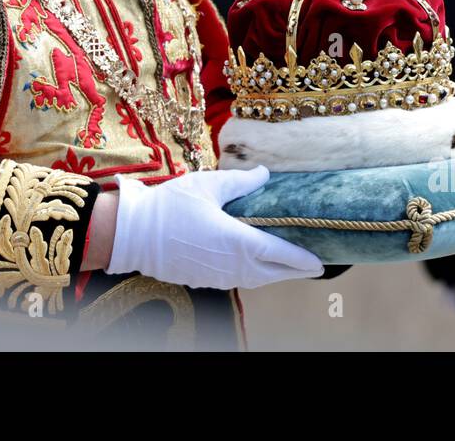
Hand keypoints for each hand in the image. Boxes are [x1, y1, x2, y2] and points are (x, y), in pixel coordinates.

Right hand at [106, 166, 323, 289]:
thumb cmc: (170, 206)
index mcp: (238, 242)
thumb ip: (241, 182)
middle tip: (313, 265)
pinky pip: (238, 281)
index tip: (321, 261)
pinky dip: (254, 275)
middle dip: (295, 270)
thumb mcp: (208, 184)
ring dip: (274, 275)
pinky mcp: (205, 280)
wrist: (133, 234)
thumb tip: (265, 174)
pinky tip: (254, 265)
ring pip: (256, 280)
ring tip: (287, 266)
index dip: (303, 258)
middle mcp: (233, 265)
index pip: (281, 254)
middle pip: (274, 274)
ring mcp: (218, 276)